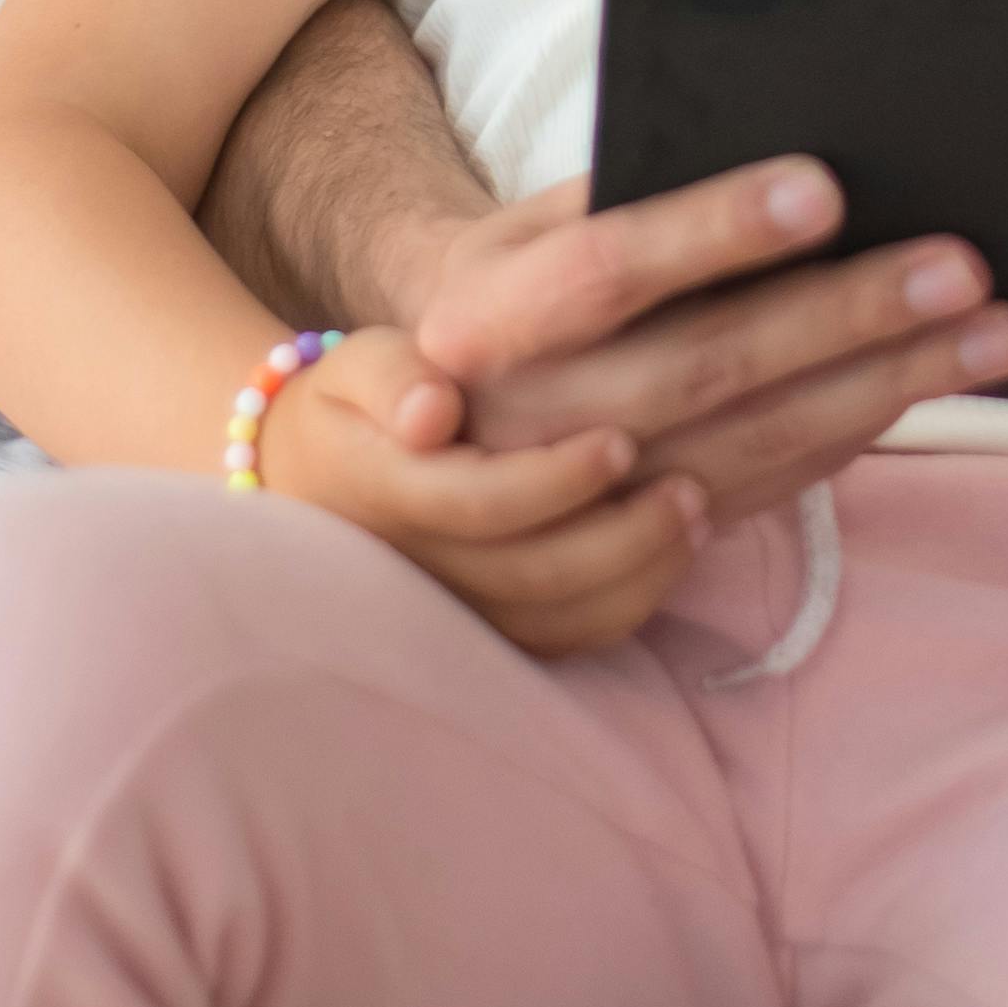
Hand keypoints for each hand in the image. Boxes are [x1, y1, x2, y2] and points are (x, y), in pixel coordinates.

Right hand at [248, 329, 702, 655]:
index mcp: (384, 494)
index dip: (559, 479)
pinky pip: (559, 643)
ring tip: (698, 516)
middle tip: (691, 488)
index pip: (481, 502)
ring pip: (555, 622)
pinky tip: (672, 555)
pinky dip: (624, 609)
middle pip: (533, 575)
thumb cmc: (355, 404)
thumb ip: (392, 375)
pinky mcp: (480, 632)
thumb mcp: (359, 363)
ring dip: (640, 577)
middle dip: (625, 536)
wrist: (309, 478)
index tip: (623, 440)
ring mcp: (449, 611)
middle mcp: (416, 568)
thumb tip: (432, 413)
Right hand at [398, 159, 1007, 526]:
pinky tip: (928, 388)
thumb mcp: (530, 229)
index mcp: (490, 317)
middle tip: (965, 267)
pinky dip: (852, 440)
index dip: (712, 231)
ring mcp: (583, 501)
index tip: (826, 188)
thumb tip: (770, 139)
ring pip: (752, 445)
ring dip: (886, 388)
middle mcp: (529, 419)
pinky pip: (764, 494)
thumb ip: (625, 190)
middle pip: (703, 365)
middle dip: (846, 316)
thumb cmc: (517, 290)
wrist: (425, 433)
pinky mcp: (641, 550)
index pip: (607, 269)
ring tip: (997, 334)